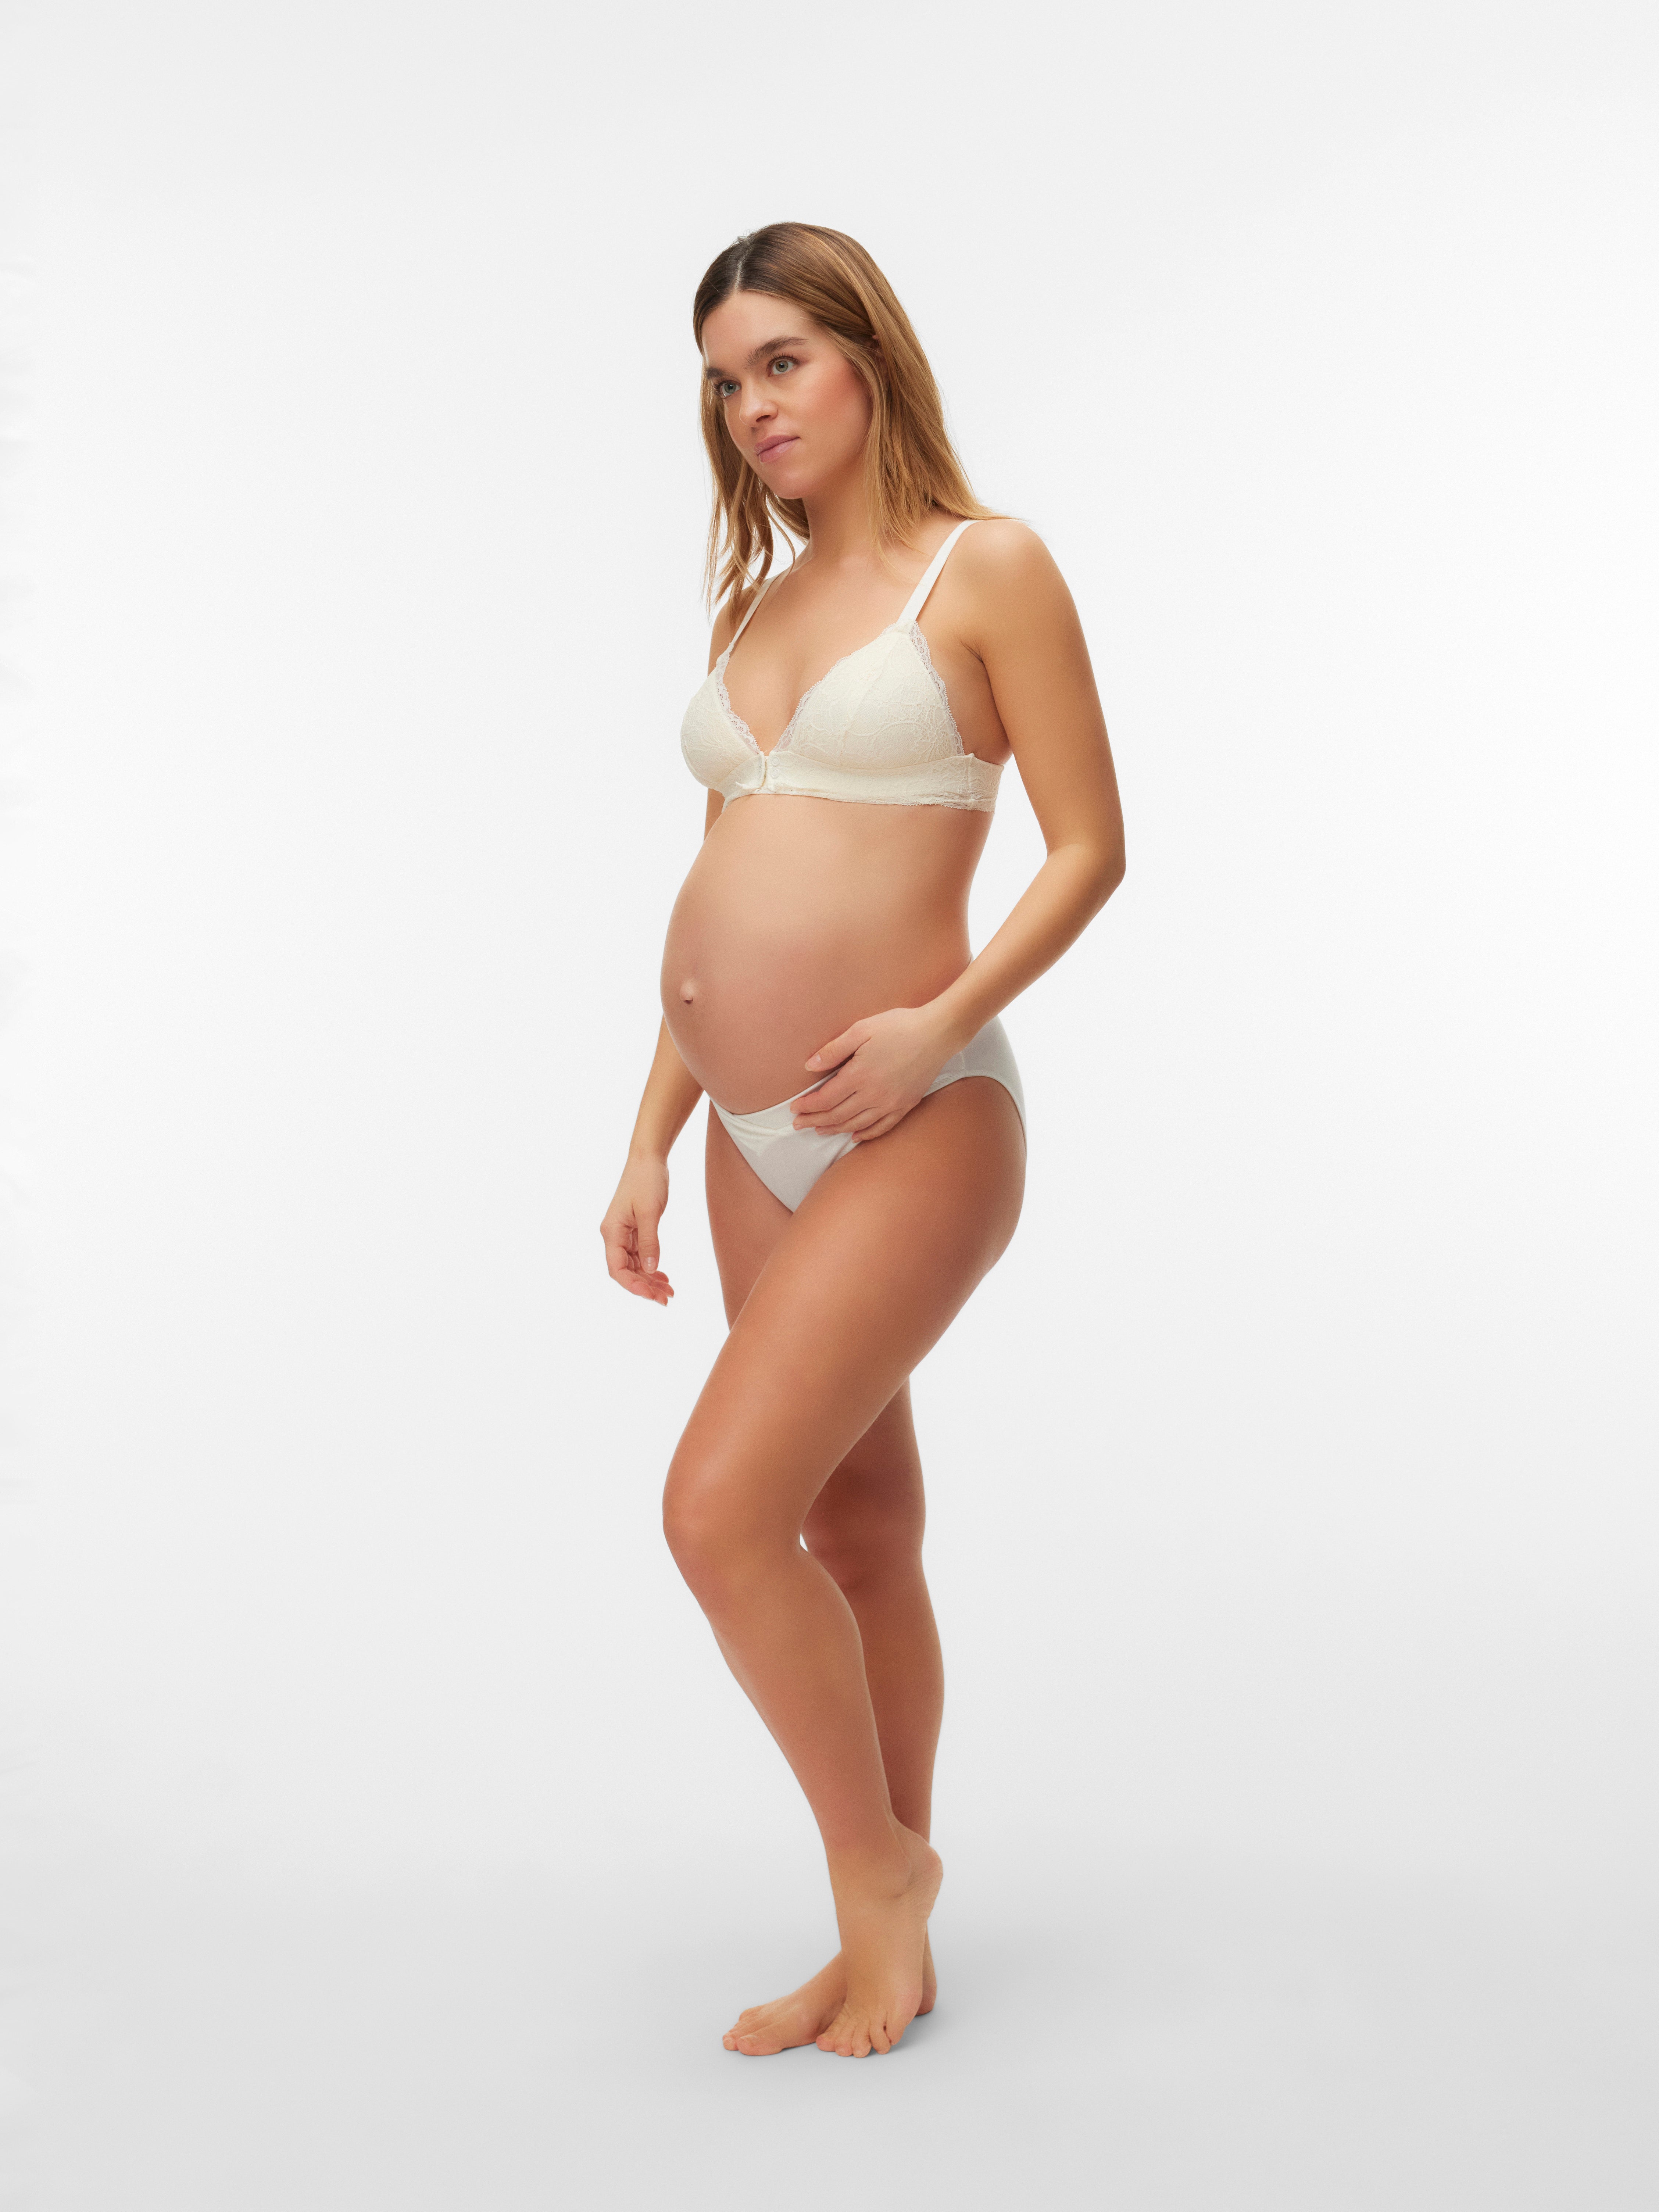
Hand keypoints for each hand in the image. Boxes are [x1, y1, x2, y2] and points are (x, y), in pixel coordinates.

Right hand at [600, 1153, 673, 1304]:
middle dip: (645, 1287)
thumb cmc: (646, 1180)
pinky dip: (651, 1267)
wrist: (648, 1159)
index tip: (652, 1296)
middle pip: (626, 1271)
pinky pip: (640, 1256)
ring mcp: (624, 1234)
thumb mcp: (649, 1212)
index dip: (633, 1286)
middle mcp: (614, 1235)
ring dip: (650, 1280)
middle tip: (667, 1299)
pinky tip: (663, 1276)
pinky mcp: (634, 1230)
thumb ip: (649, 1242)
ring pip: (634, 1266)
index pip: (617, 1269)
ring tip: (669, 1291)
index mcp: (612, 1232)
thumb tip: (650, 1270)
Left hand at [789, 1005, 957, 1143]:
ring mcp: (891, 1103)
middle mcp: (874, 1094)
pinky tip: (855, 1136)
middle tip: (799, 1124)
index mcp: (859, 1075)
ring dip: (835, 1129)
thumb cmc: (899, 1026)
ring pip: (857, 1124)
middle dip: (815, 1121)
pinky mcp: (906, 1105)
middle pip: (837, 1115)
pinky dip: (866, 1134)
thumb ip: (834, 1050)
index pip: (825, 1099)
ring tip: (820, 1130)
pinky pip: (882, 1127)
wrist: (938, 1033)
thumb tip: (809, 1066)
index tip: (794, 1109)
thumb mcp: (861, 1029)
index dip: (807, 1106)